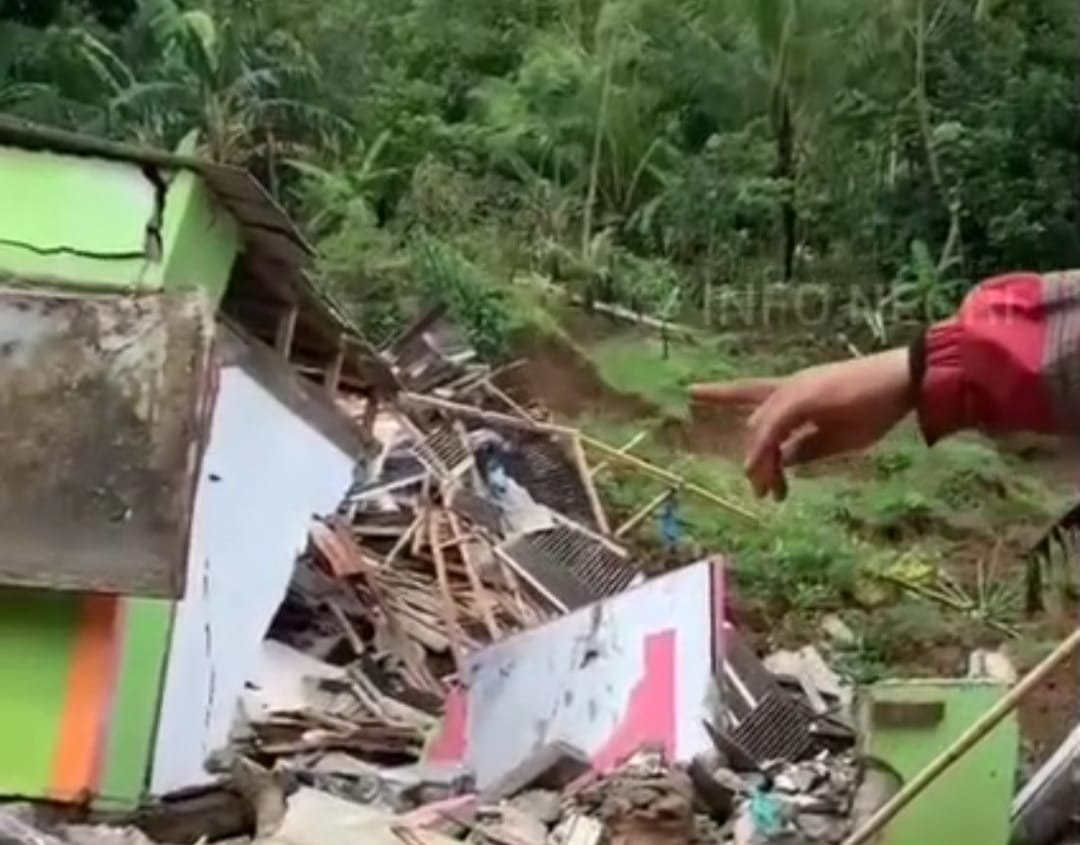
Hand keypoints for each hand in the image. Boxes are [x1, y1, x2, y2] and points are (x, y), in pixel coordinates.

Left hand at [690, 348, 912, 499]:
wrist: (905, 382)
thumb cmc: (878, 407)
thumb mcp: (837, 437)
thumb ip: (807, 448)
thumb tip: (783, 464)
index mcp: (797, 393)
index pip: (751, 391)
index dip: (721, 393)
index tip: (691, 391)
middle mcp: (790, 387)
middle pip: (755, 423)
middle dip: (755, 459)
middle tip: (763, 492)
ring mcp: (796, 389)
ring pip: (761, 429)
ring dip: (761, 462)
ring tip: (766, 491)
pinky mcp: (804, 396)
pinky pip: (774, 428)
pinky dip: (765, 450)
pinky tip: (762, 471)